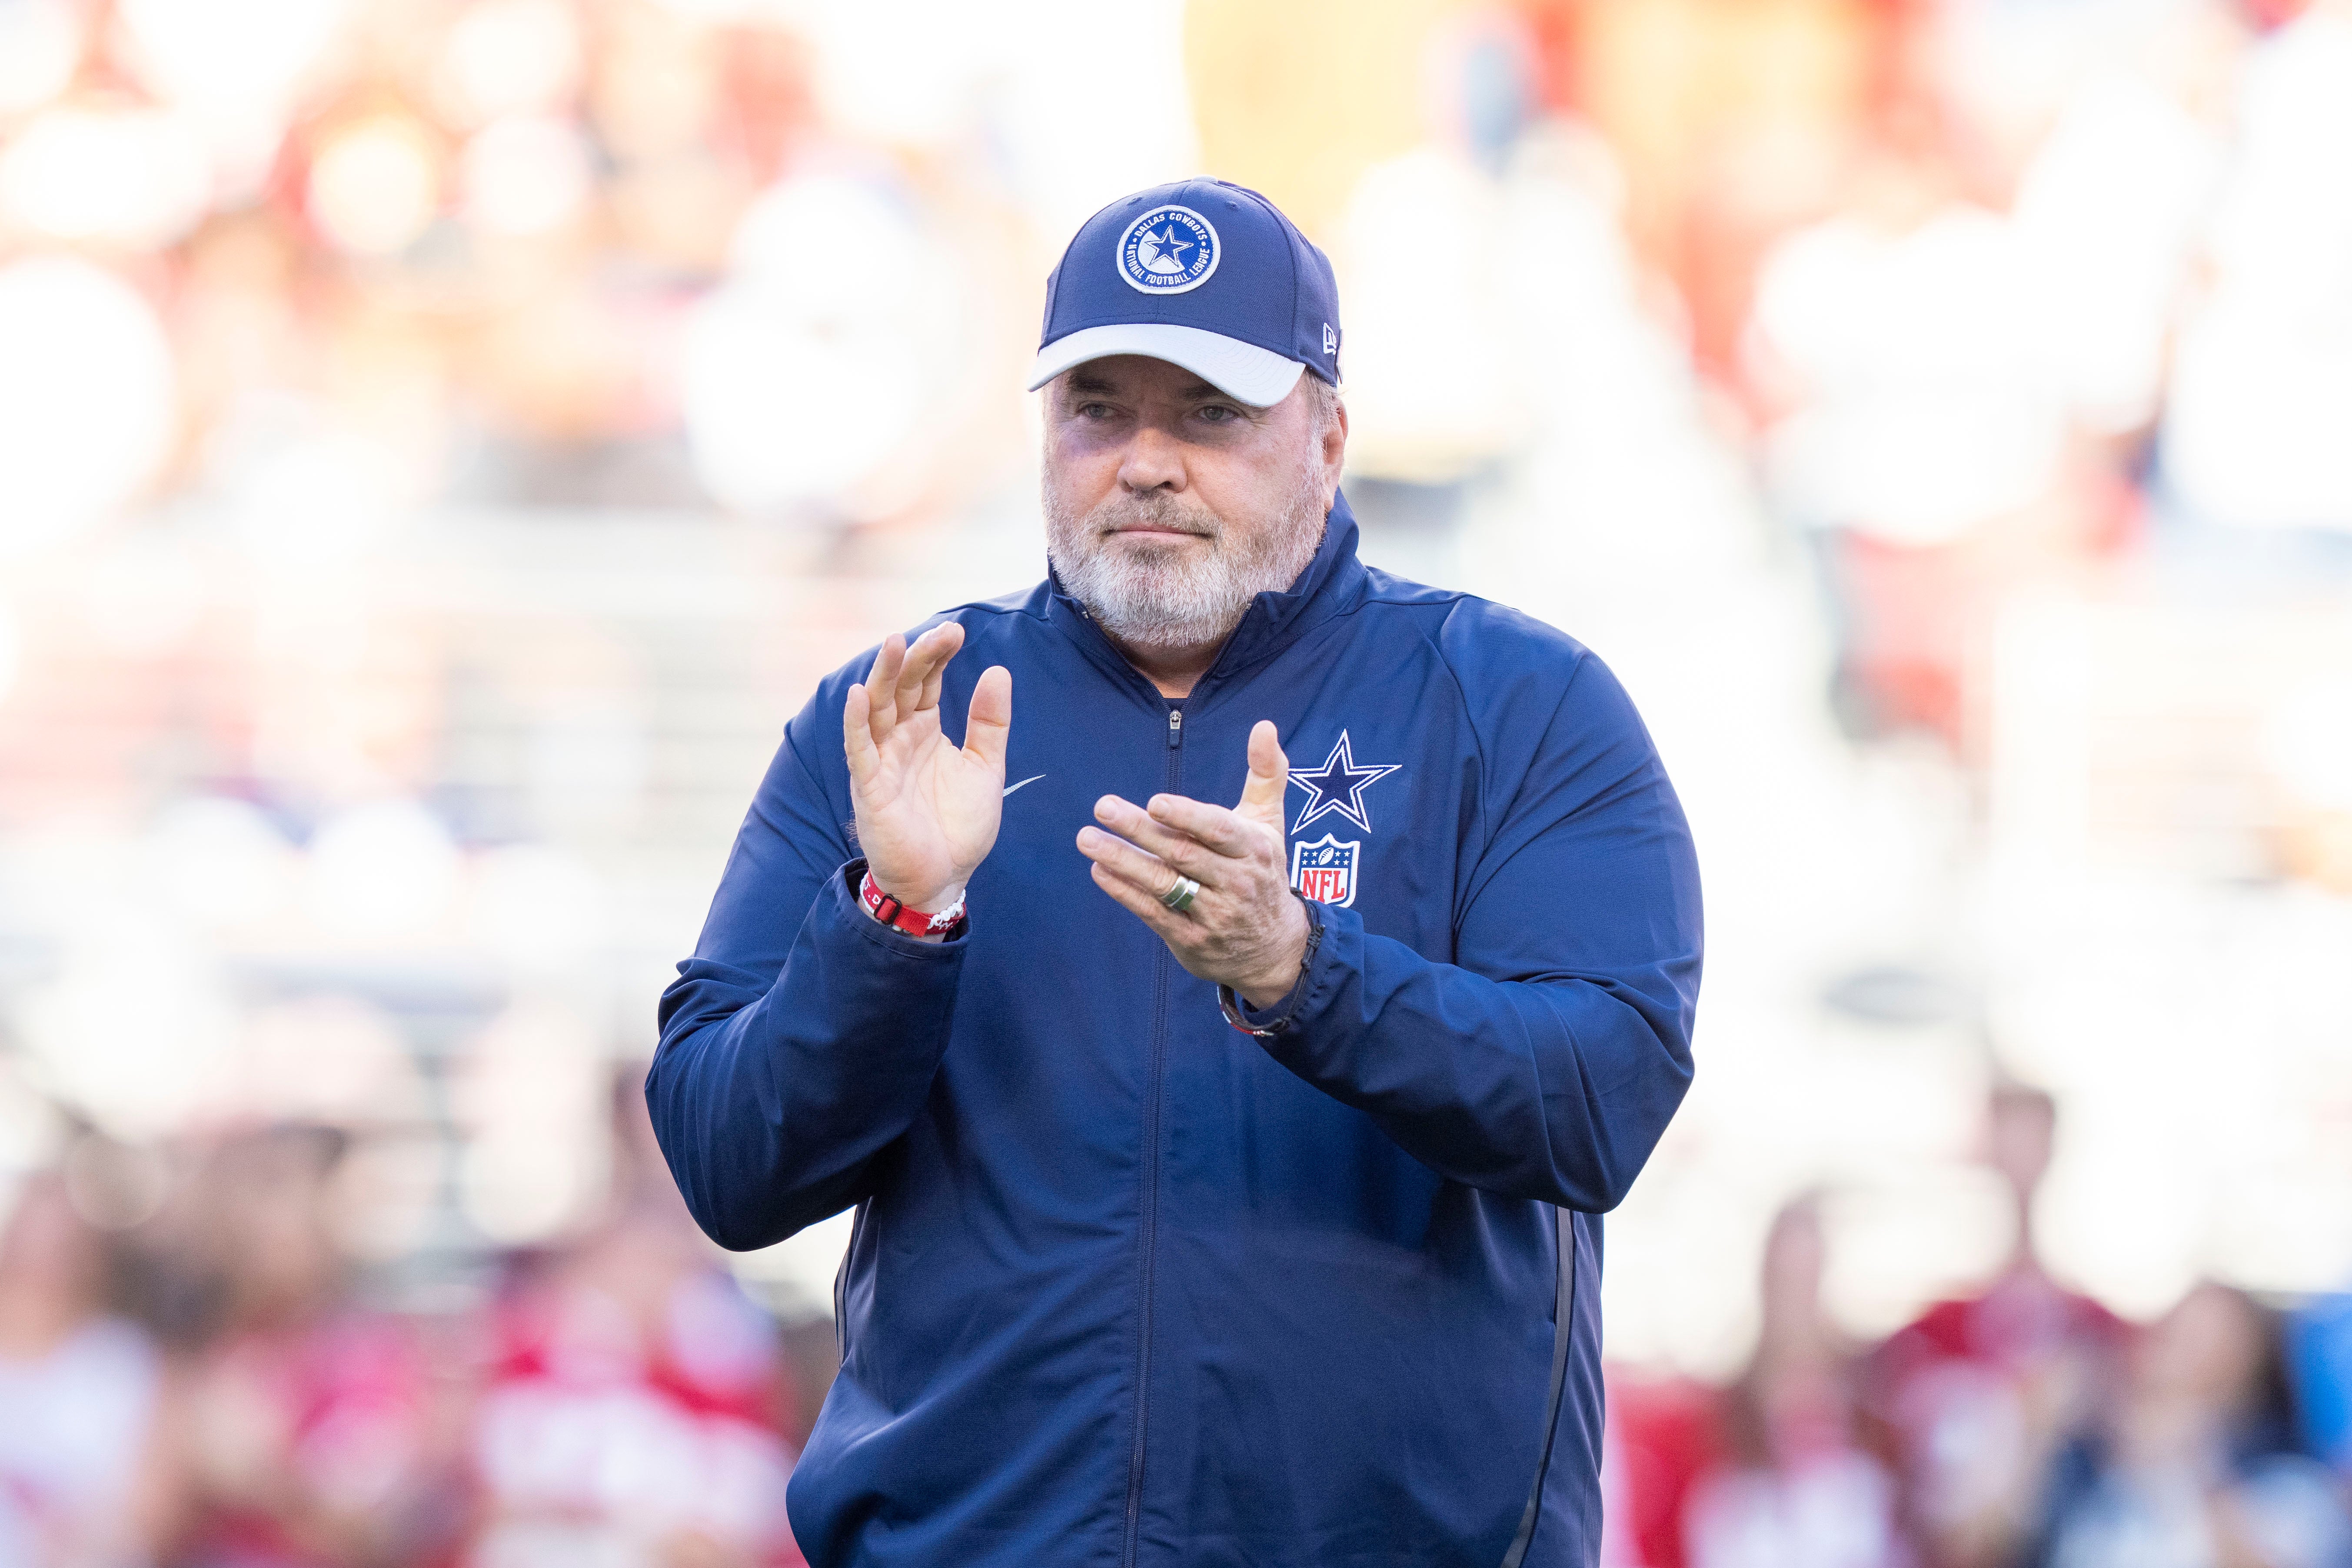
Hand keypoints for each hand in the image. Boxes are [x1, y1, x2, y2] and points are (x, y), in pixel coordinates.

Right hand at [844, 622, 1011, 912]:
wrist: (944, 877)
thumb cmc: (958, 825)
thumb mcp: (986, 768)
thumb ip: (989, 722)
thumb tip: (998, 670)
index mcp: (924, 730)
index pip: (927, 682)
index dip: (938, 655)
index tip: (958, 630)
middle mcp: (898, 739)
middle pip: (902, 687)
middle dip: (919, 657)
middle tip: (943, 632)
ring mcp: (881, 761)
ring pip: (876, 709)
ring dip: (884, 676)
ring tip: (896, 642)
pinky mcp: (870, 789)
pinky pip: (859, 751)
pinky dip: (856, 723)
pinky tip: (859, 695)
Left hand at [1077, 720, 1308, 1006]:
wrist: (1274, 947)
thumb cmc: (1263, 871)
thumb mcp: (1271, 823)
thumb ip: (1267, 773)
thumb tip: (1265, 725)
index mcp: (1254, 849)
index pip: (1219, 830)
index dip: (1187, 817)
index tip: (1155, 802)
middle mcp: (1235, 882)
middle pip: (1182, 854)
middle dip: (1139, 831)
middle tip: (1103, 807)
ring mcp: (1213, 914)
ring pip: (1163, 885)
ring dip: (1122, 861)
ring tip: (1087, 838)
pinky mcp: (1191, 940)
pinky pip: (1153, 913)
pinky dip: (1124, 892)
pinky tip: (1099, 870)